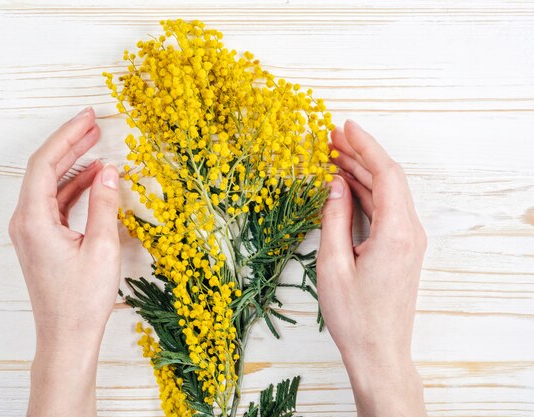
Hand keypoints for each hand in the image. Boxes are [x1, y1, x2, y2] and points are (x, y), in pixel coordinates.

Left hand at [8, 107, 120, 416]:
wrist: (67, 336)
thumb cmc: (82, 299)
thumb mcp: (101, 247)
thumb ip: (104, 204)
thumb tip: (108, 170)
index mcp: (33, 219)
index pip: (45, 163)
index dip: (67, 136)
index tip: (88, 117)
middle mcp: (25, 221)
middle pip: (44, 169)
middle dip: (70, 144)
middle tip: (94, 123)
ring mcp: (31, 231)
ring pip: (50, 185)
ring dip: (73, 165)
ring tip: (98, 146)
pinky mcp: (41, 240)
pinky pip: (55, 203)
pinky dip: (74, 188)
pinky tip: (94, 180)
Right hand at [316, 120, 426, 416]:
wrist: (379, 352)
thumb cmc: (354, 315)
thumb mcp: (332, 264)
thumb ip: (334, 218)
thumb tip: (335, 183)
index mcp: (396, 232)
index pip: (386, 173)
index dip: (365, 146)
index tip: (344, 126)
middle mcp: (409, 232)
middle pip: (387, 179)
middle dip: (360, 154)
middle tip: (330, 139)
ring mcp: (408, 241)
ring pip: (387, 193)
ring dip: (362, 173)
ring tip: (333, 156)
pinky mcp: (402, 249)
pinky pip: (385, 210)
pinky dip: (366, 193)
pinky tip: (346, 186)